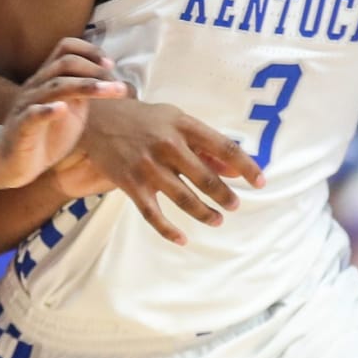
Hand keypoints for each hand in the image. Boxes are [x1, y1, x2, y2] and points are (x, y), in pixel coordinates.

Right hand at [0, 38, 127, 189]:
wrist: (14, 164)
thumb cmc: (45, 136)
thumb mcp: (71, 111)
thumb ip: (85, 93)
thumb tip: (111, 80)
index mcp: (48, 79)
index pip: (65, 48)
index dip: (89, 51)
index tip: (110, 65)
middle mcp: (36, 86)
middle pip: (64, 64)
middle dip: (94, 70)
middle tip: (119, 85)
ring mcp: (26, 105)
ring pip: (54, 86)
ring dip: (84, 86)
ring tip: (107, 91)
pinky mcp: (20, 127)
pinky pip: (32, 114)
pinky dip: (48, 110)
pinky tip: (62, 109)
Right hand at [74, 99, 265, 244]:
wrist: (97, 120)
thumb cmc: (144, 120)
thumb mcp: (176, 122)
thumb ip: (205, 146)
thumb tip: (235, 171)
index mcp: (183, 125)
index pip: (224, 147)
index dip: (246, 166)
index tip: (260, 182)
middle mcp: (167, 145)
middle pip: (205, 177)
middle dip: (224, 196)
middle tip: (234, 205)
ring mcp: (148, 166)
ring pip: (184, 199)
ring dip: (204, 213)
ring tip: (217, 220)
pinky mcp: (131, 184)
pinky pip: (153, 214)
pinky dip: (169, 230)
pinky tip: (183, 238)